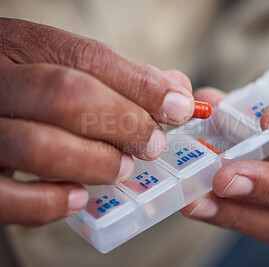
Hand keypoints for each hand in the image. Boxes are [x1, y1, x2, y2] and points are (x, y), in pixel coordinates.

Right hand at [0, 18, 194, 224]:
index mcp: (22, 46)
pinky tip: (79, 197)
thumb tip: (176, 90)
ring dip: (95, 162)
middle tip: (152, 144)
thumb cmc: (25, 84)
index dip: (142, 86)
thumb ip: (119, 77)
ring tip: (122, 170)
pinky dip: (51, 203)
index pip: (88, 58)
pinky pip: (8, 198)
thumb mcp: (60, 64)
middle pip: (65, 96)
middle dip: (123, 123)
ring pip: (39, 146)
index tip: (179, 107)